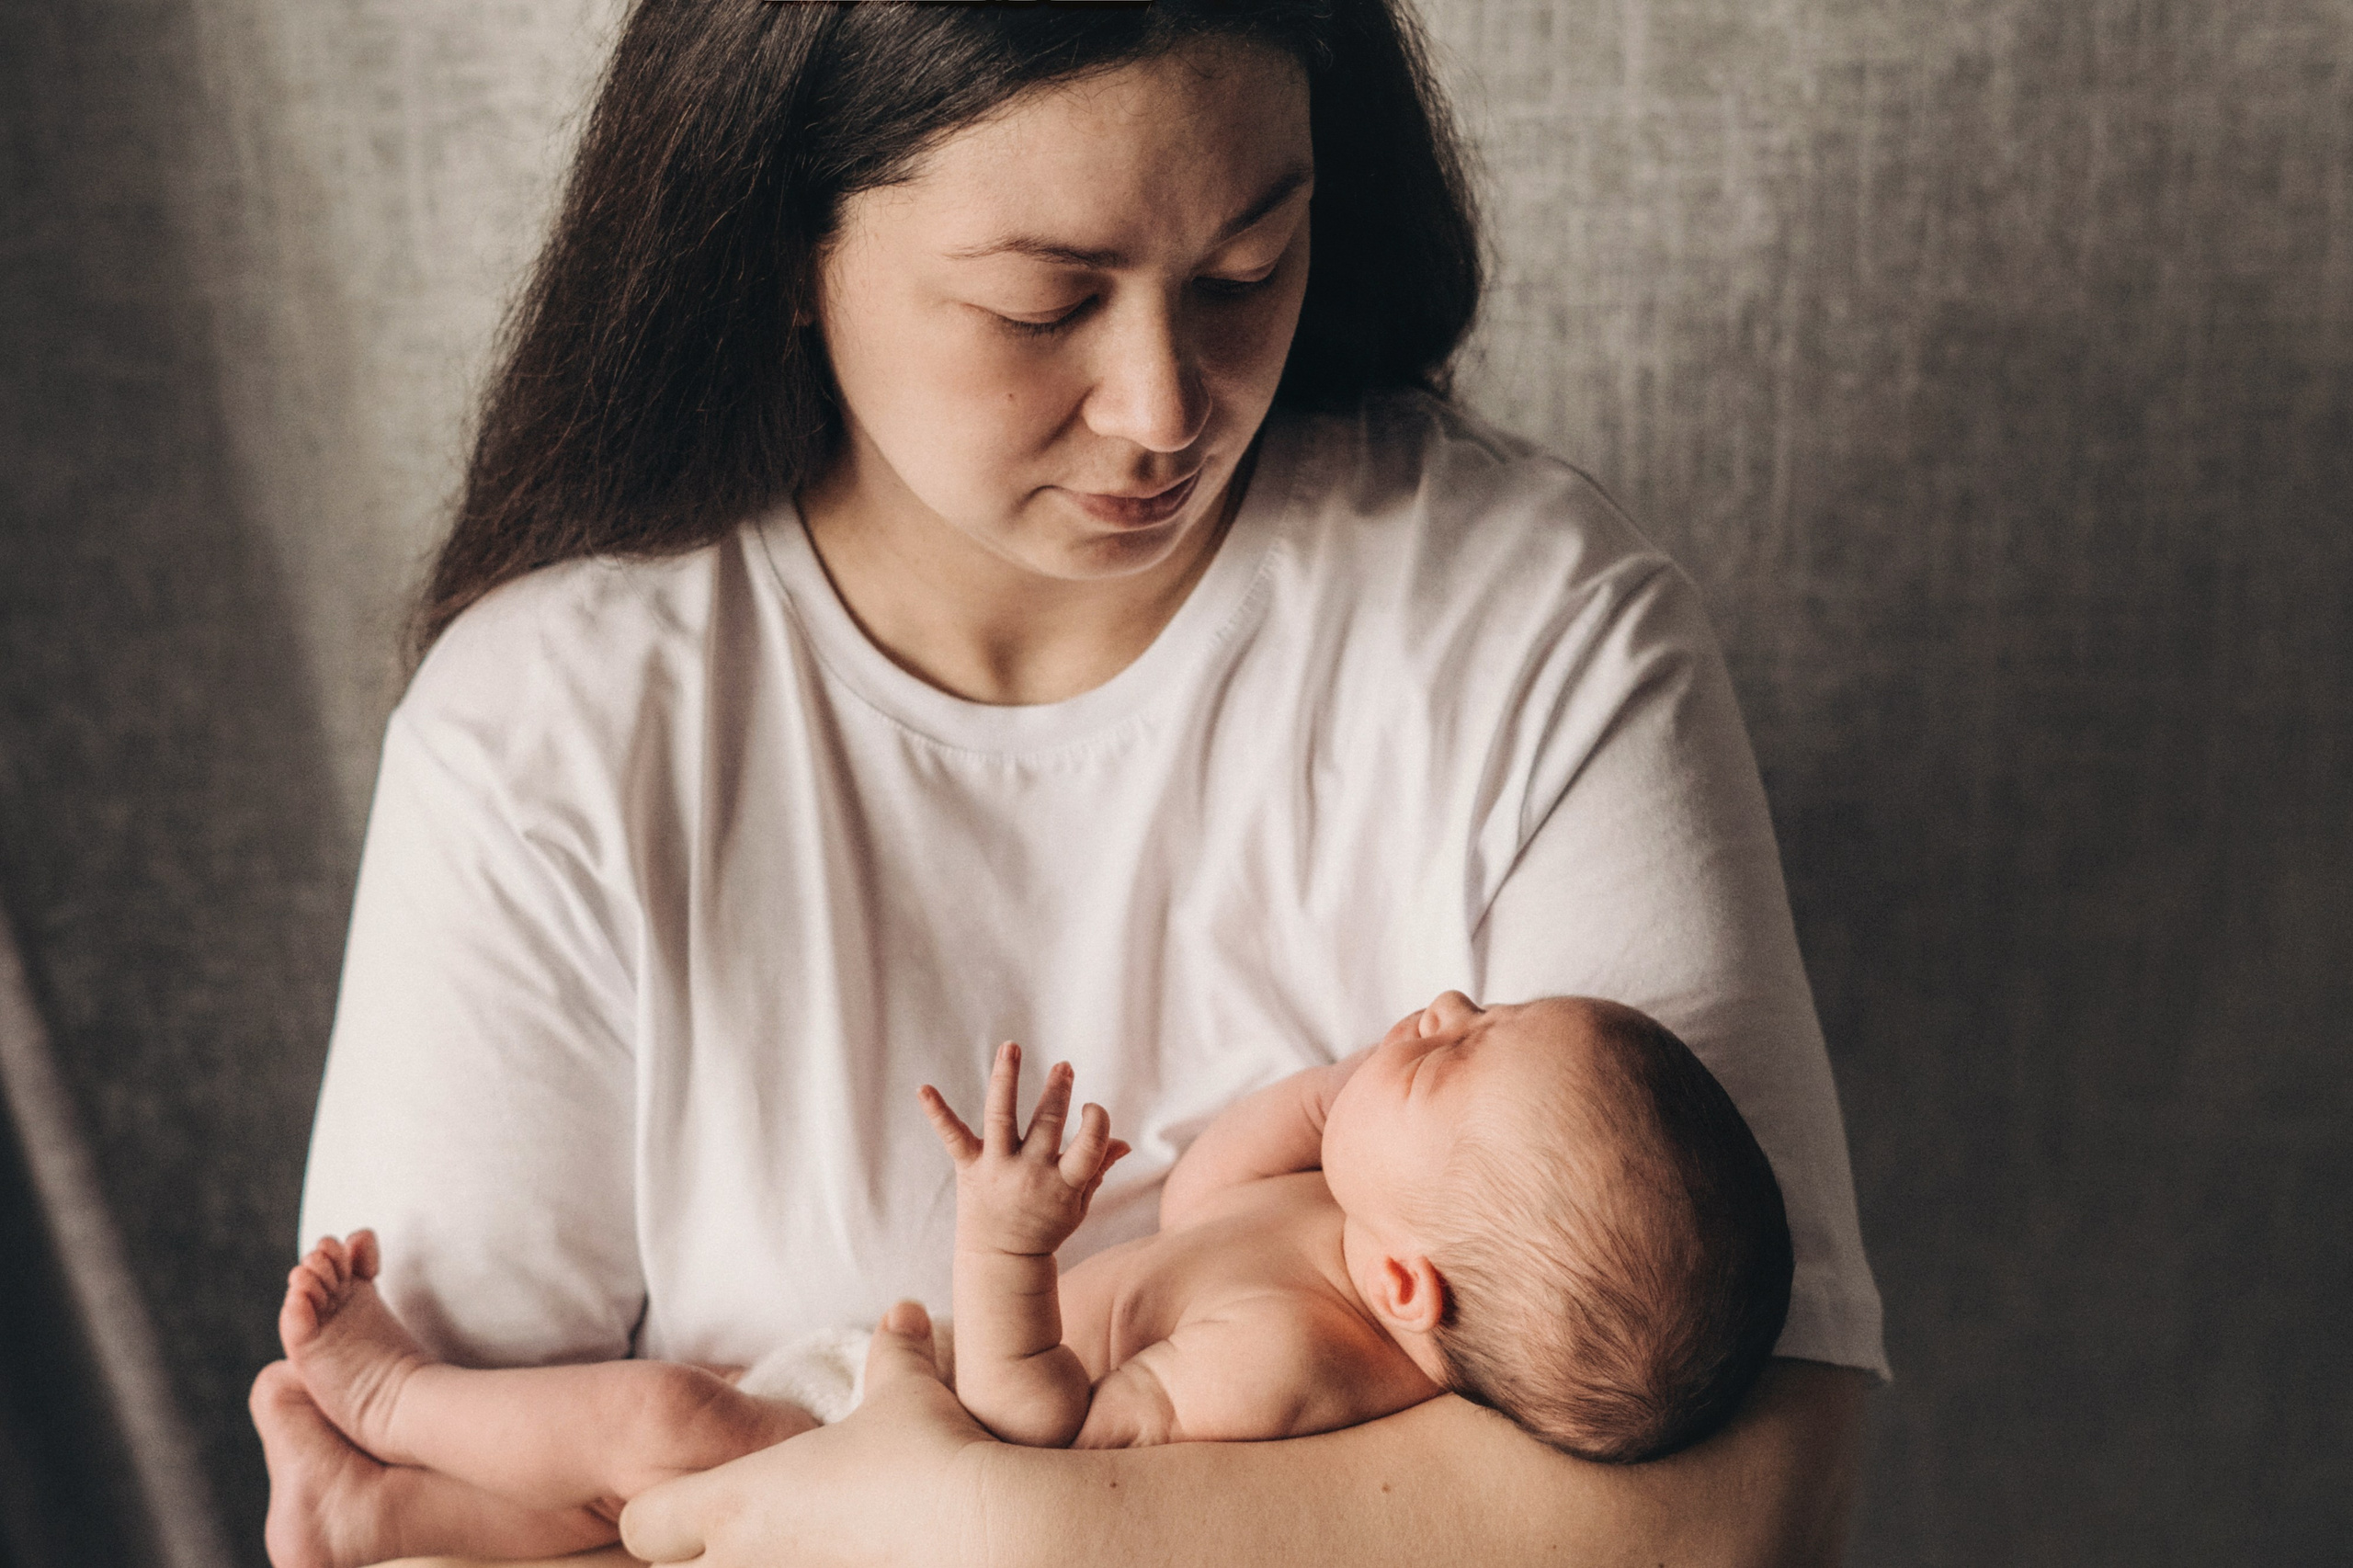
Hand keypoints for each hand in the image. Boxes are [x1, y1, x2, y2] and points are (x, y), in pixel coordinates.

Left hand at [620, 1302, 994, 1567]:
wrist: (983, 1528)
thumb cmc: (929, 1460)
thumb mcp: (907, 1393)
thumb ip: (895, 1352)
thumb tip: (905, 1313)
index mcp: (740, 1501)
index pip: (647, 1523)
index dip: (666, 1509)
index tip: (705, 1499)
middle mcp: (744, 1563)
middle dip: (695, 1560)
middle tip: (748, 1536)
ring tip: (789, 1555)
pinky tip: (837, 1565)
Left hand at [919, 1042, 1129, 1255]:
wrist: (1002, 1261)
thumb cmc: (1047, 1227)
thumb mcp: (1078, 1204)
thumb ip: (1097, 1169)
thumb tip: (1123, 1142)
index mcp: (1063, 1185)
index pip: (1088, 1147)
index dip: (1097, 1123)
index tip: (1093, 1108)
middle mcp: (1030, 1174)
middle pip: (1047, 1124)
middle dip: (1056, 1092)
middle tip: (1063, 1067)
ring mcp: (998, 1169)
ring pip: (1002, 1117)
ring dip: (1007, 1079)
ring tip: (1012, 1047)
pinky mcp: (970, 1168)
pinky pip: (953, 1137)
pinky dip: (938, 1113)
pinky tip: (923, 1088)